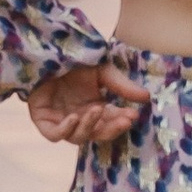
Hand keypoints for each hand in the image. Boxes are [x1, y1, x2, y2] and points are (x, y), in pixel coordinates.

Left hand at [23, 57, 149, 147]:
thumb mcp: (102, 72)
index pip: (110, 122)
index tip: (133, 115)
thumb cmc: (74, 62)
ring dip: (89, 126)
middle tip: (124, 119)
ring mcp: (61, 122)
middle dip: (111, 128)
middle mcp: (79, 119)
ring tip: (96, 109)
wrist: (47, 53)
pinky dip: (66, 129)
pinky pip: (54, 135)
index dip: (121, 121)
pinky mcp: (43, 121)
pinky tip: (75, 117)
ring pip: (77, 137)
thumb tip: (147, 97)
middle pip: (96, 134)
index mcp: (94, 110)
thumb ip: (121, 86)